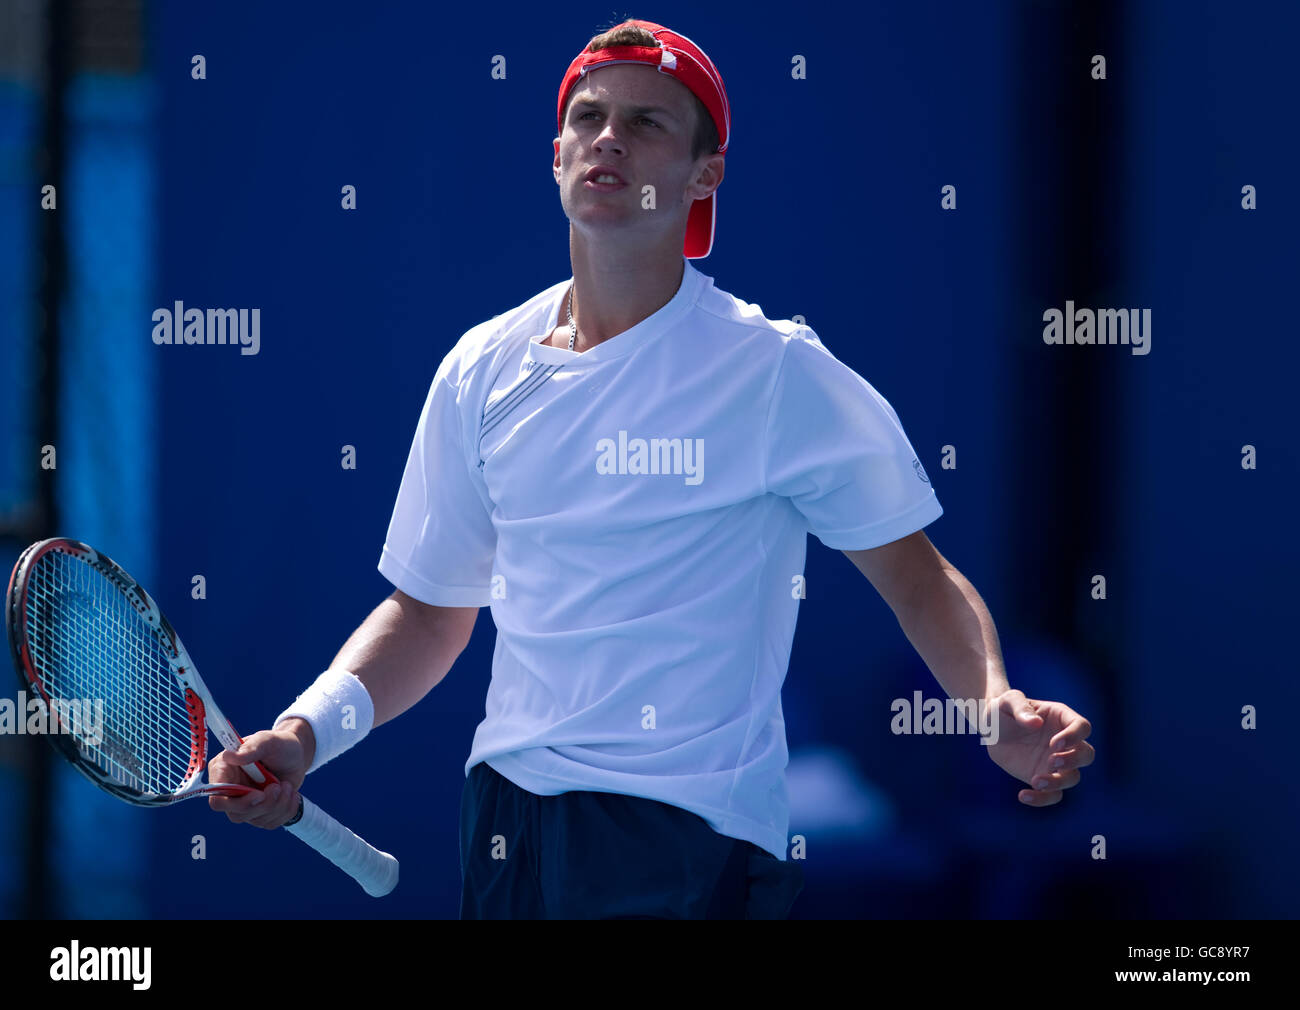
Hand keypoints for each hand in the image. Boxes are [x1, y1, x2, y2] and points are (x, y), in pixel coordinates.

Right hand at [208, 719, 315, 828]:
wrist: (296, 755)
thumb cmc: (279, 744)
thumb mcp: (267, 741)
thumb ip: (250, 748)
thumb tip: (230, 756)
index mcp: (223, 771)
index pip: (217, 799)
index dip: (237, 802)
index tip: (259, 794)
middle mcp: (230, 790)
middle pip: (236, 814)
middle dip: (263, 805)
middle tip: (278, 787)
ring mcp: (245, 803)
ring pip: (256, 819)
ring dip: (278, 805)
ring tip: (287, 786)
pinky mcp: (260, 812)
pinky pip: (270, 823)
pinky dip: (286, 811)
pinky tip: (292, 795)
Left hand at [983, 690, 1094, 806]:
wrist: (991, 730)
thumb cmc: (1002, 710)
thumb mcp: (1007, 701)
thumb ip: (1020, 708)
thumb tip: (1036, 723)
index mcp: (1061, 718)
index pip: (1082, 727)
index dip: (1074, 737)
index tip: (1053, 743)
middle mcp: (1065, 742)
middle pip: (1086, 754)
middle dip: (1073, 760)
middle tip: (1051, 761)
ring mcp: (1057, 762)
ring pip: (1073, 777)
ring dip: (1058, 782)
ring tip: (1035, 781)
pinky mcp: (1045, 778)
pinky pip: (1053, 795)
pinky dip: (1042, 799)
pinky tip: (1023, 795)